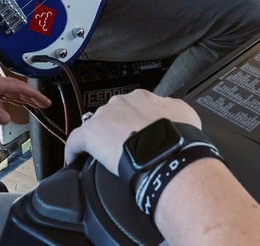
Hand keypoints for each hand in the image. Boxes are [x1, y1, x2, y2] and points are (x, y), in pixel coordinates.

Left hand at [0, 64, 49, 123]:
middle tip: (44, 105)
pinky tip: (11, 102)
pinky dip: (9, 97)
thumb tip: (7, 119)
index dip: (33, 96)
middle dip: (31, 96)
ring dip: (21, 97)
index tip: (45, 102)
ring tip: (33, 104)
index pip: (19, 88)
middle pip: (17, 88)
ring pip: (9, 90)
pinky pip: (0, 91)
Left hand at [64, 89, 201, 174]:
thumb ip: (174, 109)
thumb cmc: (177, 137)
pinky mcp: (90, 135)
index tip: (135, 133)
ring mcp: (103, 117)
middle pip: (111, 116)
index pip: (131, 107)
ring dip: (99, 140)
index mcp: (141, 98)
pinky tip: (75, 161)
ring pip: (95, 127)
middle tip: (123, 148)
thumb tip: (174, 112)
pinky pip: (75, 141)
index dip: (132, 122)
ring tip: (106, 158)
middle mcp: (120, 103)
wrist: (167, 152)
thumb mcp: (185, 114)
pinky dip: (74, 151)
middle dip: (115, 130)